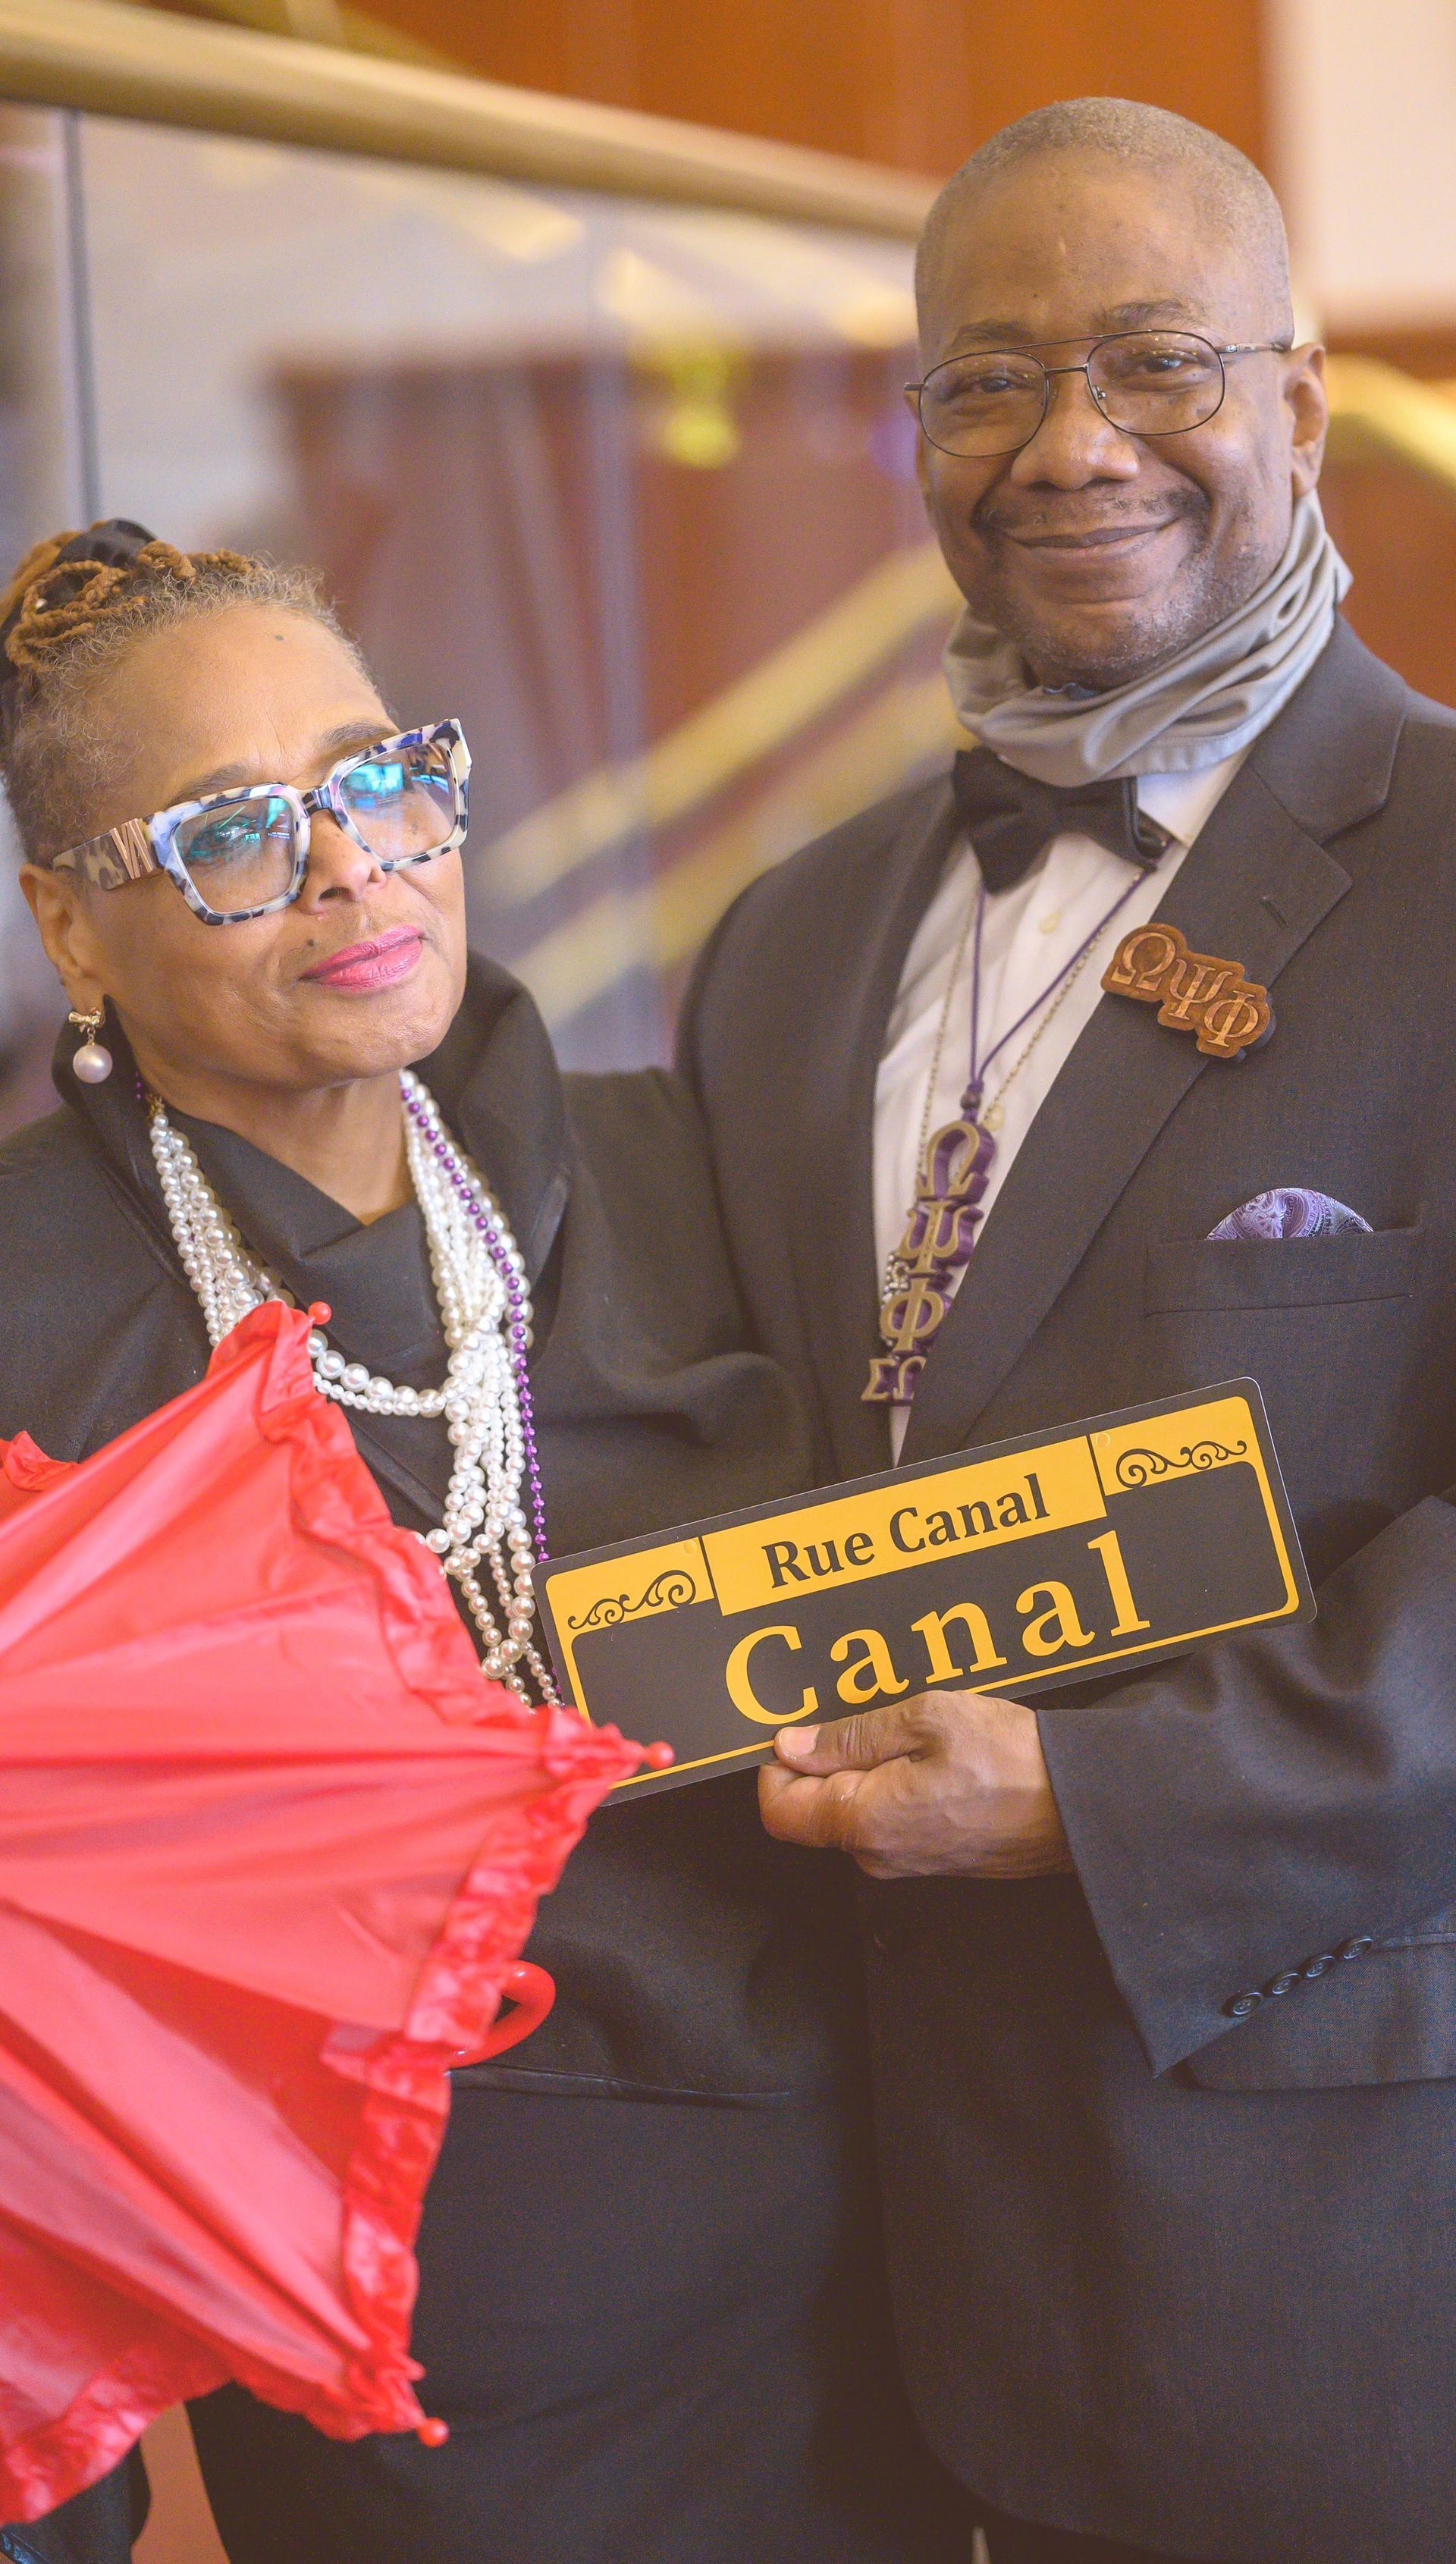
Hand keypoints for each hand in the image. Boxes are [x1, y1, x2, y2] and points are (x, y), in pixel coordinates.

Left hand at [757, 1689, 1072, 1880]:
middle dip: (826, 1762)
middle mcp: (878, 1855)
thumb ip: (851, 1736)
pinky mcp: (936, 1860)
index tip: (799, 1729)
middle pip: (814, 1812)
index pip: (779, 1809)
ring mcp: (908, 1863)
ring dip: (868, 1770)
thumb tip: (793, 1745)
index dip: (776, 1765)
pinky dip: (896, 1787)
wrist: (1084, 1806)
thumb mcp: (926, 1719)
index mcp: (865, 1821)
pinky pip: (891, 1823)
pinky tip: (933, 1756)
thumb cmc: (1013, 1760)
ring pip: (855, 1814)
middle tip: (872, 1718)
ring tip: (913, 1731)